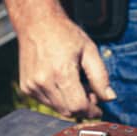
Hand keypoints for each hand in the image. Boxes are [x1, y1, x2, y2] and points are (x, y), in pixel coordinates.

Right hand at [6, 0, 116, 117]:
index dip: (91, 111)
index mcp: (61, 72)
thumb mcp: (89, 51)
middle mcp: (44, 82)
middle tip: (88, 93)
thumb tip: (109, 98)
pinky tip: (60, 82)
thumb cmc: (64, 34)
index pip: (78, 106)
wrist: (37, 24)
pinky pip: (46, 103)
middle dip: (82, 107)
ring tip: (74, 84)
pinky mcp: (26, 88)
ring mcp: (32, 86)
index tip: (98, 109)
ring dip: (69, 103)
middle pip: (68, 111)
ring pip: (57, 109)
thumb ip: (100, 76)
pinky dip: (57, 98)